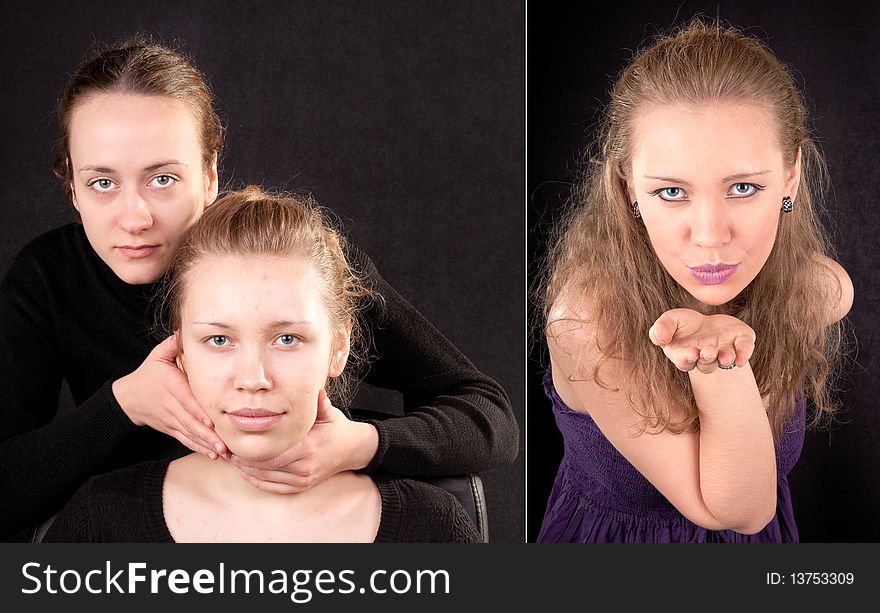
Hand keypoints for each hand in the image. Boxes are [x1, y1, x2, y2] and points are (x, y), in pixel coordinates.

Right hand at [112, 334, 226, 458]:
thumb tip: (184, 331)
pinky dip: (199, 447)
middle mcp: (171, 405)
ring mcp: (171, 419)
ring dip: (206, 444)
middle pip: (190, 421)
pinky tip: (212, 454)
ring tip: (222, 452)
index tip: (212, 421)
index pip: (186, 400)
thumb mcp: (157, 356)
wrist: (128, 398)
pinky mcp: (171, 428)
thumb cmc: (148, 374)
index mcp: (170, 386)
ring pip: (189, 433)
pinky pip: (185, 439)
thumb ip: (172, 344)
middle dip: (207, 434)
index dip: (198, 411)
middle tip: (224, 444)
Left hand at [232, 389, 378, 493]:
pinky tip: (246, 473)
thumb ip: (318, 402)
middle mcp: (305, 466)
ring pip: (268, 479)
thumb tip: (313, 387)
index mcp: (308, 446)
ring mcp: (304, 479)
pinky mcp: (303, 486)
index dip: (252, 451)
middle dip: (245, 460)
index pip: (273, 453)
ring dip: (248, 471)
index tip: (236, 442)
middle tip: (227, 451)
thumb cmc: (336, 428)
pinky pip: (276, 488)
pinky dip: (258, 482)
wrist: (352, 450)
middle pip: (266, 467)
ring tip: (232, 460)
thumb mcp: (328, 412)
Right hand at [648, 308, 755, 373]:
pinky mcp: (740, 341)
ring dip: (726, 358)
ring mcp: (723, 350)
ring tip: (726, 356)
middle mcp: (705, 358)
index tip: (690, 353)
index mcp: (685, 355)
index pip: (685, 361)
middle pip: (706, 364)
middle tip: (708, 351)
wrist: (705, 322)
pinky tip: (741, 358)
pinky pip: (744, 349)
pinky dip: (744, 353)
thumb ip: (660, 330)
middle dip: (708, 358)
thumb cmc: (682, 324)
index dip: (687, 358)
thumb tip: (661, 338)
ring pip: (725, 359)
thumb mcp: (668, 321)